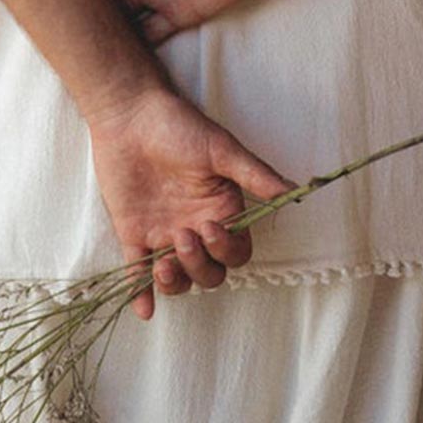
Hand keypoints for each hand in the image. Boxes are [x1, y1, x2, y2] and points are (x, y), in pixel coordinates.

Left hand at [85, 85, 296, 319]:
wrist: (130, 114)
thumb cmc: (179, 126)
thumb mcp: (221, 149)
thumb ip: (253, 174)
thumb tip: (292, 191)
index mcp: (220, 211)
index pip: (235, 251)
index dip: (226, 250)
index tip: (210, 228)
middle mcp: (196, 228)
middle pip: (209, 272)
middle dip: (198, 266)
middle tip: (183, 237)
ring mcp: (164, 234)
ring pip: (177, 279)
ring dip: (174, 283)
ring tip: (162, 264)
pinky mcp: (133, 235)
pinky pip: (136, 274)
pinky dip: (139, 294)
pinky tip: (143, 309)